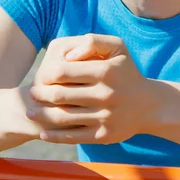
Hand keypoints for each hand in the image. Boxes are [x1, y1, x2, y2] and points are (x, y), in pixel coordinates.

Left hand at [26, 34, 160, 144]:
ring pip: (64, 118)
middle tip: (32, 94)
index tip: (42, 76)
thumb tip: (68, 56)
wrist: (149, 105)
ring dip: (42, 116)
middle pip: (60, 96)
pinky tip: (43, 133)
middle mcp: (106, 95)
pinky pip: (73, 137)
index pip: (63, 72)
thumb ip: (92, 42)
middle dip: (41, 95)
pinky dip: (55, 136)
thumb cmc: (125, 71)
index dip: (47, 75)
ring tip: (30, 112)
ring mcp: (104, 117)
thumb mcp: (116, 47)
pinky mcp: (103, 135)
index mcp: (105, 71)